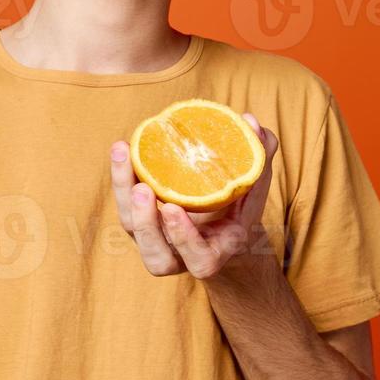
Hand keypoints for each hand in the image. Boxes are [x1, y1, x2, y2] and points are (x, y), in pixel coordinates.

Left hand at [109, 113, 278, 279]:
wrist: (219, 222)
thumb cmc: (239, 203)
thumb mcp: (255, 184)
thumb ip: (259, 155)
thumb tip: (250, 120)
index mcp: (215, 251)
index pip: (200, 259)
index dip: (184, 238)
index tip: (173, 208)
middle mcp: (181, 255)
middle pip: (156, 256)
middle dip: (145, 223)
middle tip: (142, 188)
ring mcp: (156, 241)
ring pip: (131, 230)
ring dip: (123, 195)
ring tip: (124, 156)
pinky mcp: (139, 223)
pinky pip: (124, 207)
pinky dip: (120, 179)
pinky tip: (122, 150)